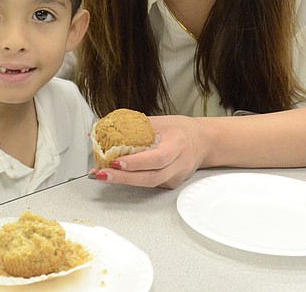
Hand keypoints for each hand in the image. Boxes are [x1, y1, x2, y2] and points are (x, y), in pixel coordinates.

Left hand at [89, 115, 208, 188]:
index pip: (158, 158)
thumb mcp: (160, 121)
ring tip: (104, 175)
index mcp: (178, 144)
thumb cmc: (180, 129)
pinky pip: (150, 184)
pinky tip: (119, 175)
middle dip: (124, 178)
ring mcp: (176, 177)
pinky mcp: (171, 184)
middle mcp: (179, 164)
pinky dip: (133, 180)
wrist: (203, 141)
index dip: (136, 162)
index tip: (116, 162)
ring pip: (149, 184)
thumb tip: (102, 129)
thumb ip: (133, 125)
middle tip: (102, 173)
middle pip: (151, 177)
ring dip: (124, 181)